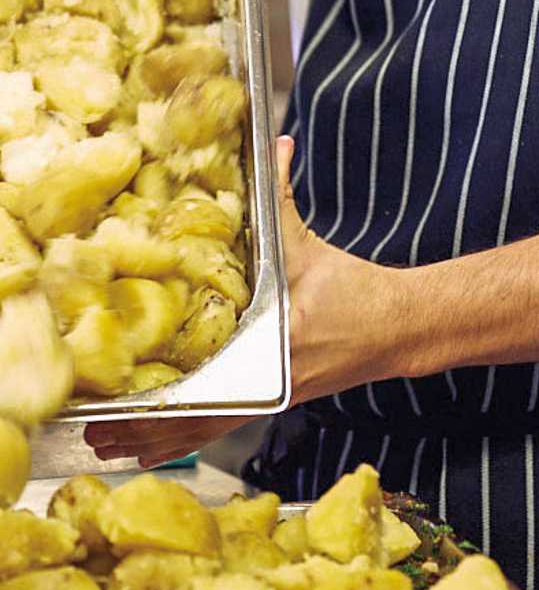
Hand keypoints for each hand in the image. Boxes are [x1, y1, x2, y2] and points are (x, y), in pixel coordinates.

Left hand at [86, 138, 406, 465]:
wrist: (397, 327)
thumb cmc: (356, 290)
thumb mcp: (310, 245)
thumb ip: (283, 195)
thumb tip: (276, 142)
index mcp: (272, 346)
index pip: (208, 376)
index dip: (163, 391)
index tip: (122, 391)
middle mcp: (266, 381)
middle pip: (192, 415)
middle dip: (141, 424)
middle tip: (91, 426)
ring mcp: (267, 397)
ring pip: (200, 430)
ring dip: (153, 438)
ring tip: (103, 444)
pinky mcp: (270, 399)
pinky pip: (217, 427)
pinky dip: (181, 436)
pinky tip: (150, 447)